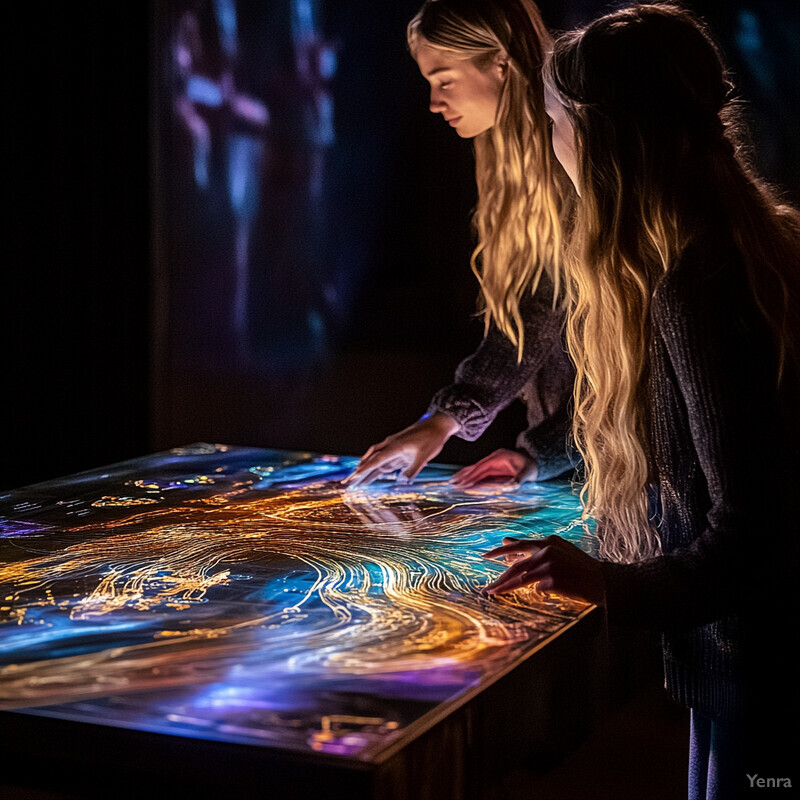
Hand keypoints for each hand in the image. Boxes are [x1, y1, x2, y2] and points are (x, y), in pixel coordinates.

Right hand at [342, 412, 459, 487]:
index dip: (364, 470)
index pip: (376, 461)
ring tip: (356, 481)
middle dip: (359, 472)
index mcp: (395, 447)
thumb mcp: (424, 457)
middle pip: (371, 460)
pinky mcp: (398, 449)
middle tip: (347, 482)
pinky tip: (374, 475)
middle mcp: (390, 446)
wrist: (437, 425)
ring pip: (376, 460)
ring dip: (366, 471)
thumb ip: (412, 470)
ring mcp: (393, 447)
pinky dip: (377, 467)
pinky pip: (385, 460)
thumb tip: (401, 482)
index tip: (354, 477)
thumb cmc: (431, 439)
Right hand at [450, 448, 536, 488]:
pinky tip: (462, 479)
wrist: (534, 459)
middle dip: (464, 476)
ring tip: (452, 481)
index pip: (482, 468)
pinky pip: (479, 470)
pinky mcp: (492, 465)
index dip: (472, 476)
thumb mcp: (527, 473)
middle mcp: (493, 457)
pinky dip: (470, 474)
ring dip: (464, 475)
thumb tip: (513, 486)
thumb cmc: (531, 467)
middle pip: (475, 467)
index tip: (464, 484)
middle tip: (452, 484)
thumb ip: (519, 479)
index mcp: (499, 457)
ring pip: (475, 468)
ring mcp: (492, 460)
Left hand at [481, 535, 605, 604]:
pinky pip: (538, 589)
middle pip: (516, 566)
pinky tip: (546, 593)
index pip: (519, 545)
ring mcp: (550, 565)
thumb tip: (507, 540)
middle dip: (500, 578)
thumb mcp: (559, 551)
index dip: (500, 551)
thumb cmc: (581, 568)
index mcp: (549, 542)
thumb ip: (535, 548)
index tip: (486, 556)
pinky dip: (539, 592)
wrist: (605, 581)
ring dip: (506, 588)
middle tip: (487, 588)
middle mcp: (547, 551)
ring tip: (494, 594)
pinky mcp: (553, 579)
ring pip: (521, 579)